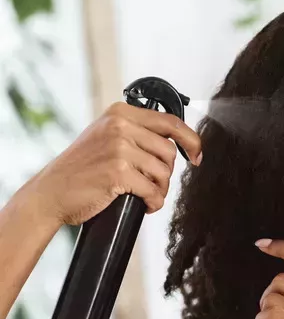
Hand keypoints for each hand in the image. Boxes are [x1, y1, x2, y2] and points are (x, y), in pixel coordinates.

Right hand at [23, 102, 202, 225]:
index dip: (191, 141)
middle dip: (167, 172)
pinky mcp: (118, 173)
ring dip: (160, 189)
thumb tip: (177, 143)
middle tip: (155, 184)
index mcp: (120, 113)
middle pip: (170, 151)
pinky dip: (154, 202)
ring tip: (147, 195)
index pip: (171, 122)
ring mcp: (118, 148)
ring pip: (164, 172)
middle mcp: (119, 126)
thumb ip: (136, 132)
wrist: (50, 192)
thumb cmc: (81, 168)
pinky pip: (153, 191)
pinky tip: (145, 205)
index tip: (197, 156)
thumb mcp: (106, 137)